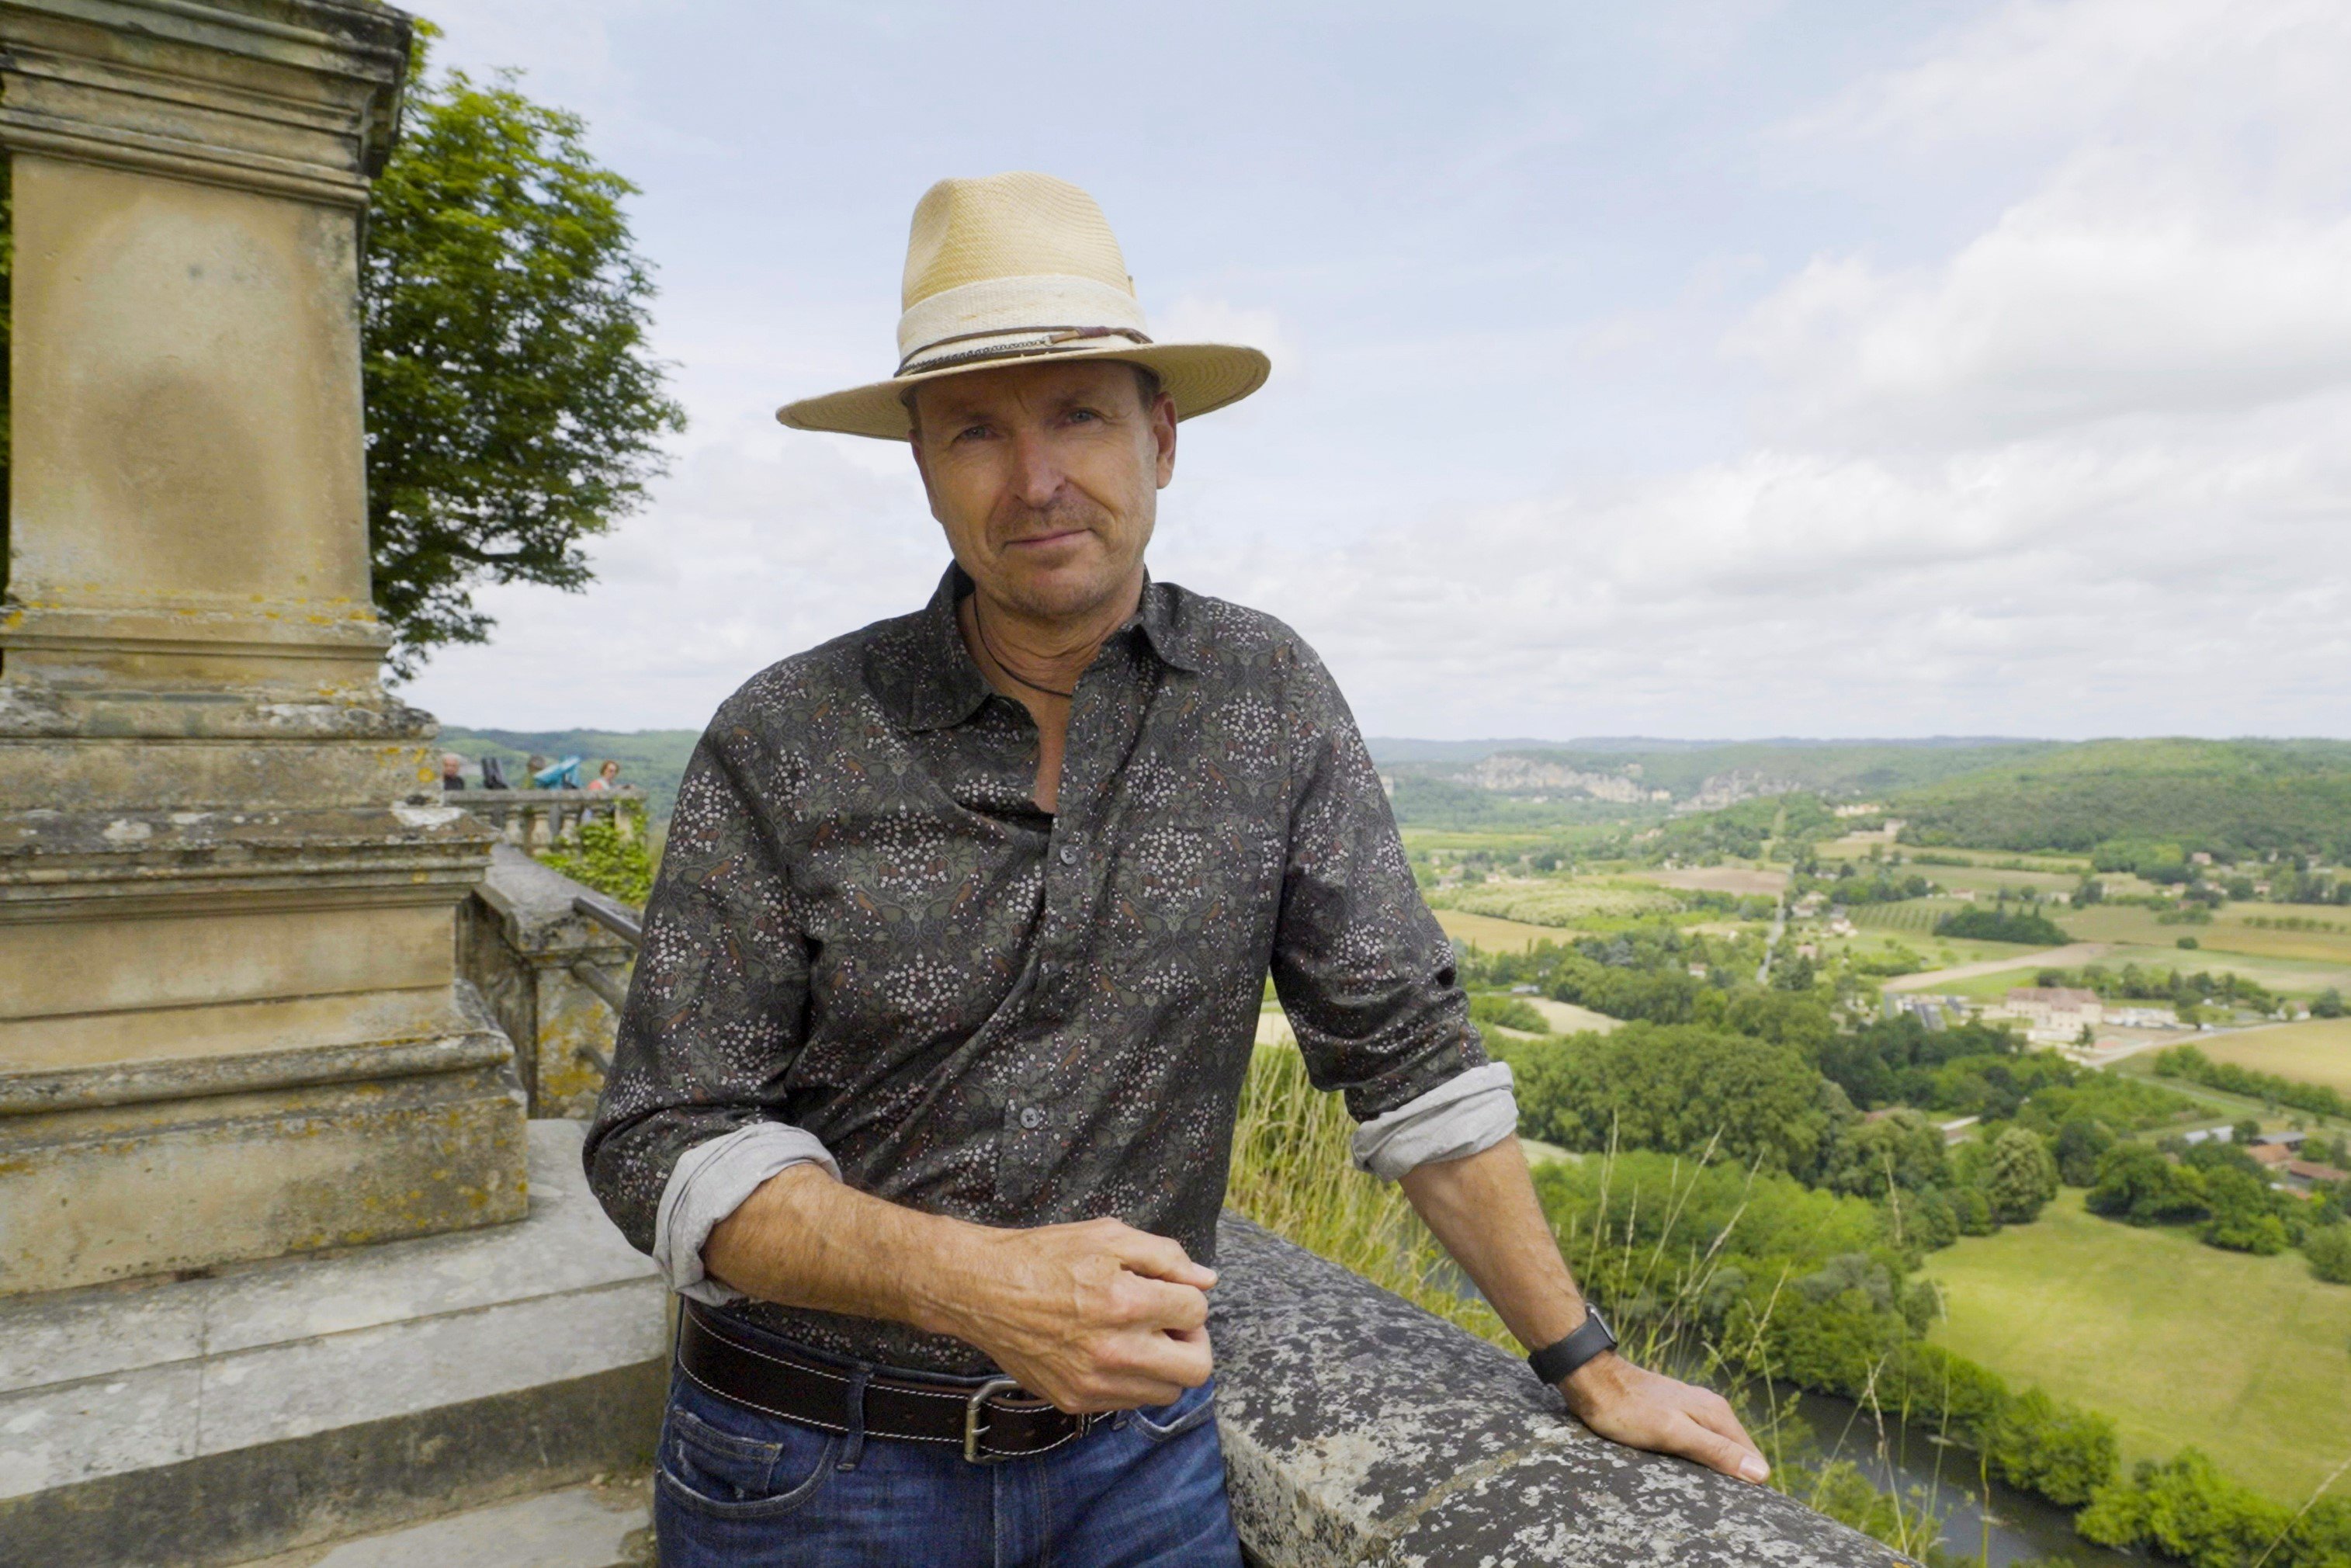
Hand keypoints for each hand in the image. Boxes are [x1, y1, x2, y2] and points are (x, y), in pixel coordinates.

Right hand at [941, 1217, 1216, 1413]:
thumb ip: (1165, 1256)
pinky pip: (1129, 1402)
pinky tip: (1111, 1351)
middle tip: (1170, 1324)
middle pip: (1197, 1369)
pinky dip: (1133, 1380)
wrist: (983, 1290)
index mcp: (1125, 1303)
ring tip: (1137, 1336)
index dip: (1188, 1296)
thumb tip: (1207, 1280)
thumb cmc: (1045, 1256)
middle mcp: (1114, 1351)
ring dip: (1165, 1365)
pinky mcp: (1075, 1401)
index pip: (1196, 1312)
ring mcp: (1094, 1383)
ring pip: (1167, 1392)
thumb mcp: (1108, 1236)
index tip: (1169, 1293)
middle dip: (1193, 1342)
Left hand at [1558, 1353, 1769, 1483]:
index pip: (1751, 1457)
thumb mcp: (1674, 1434)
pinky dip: (1693, 1457)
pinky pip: (1696, 1441)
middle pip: (1735, 1452)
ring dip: (1710, 1467)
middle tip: (1707, 1497)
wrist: (1594, 1380)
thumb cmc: (1629, 1410)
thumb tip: (1761, 1472)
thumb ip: (1716, 1450)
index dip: (1744, 1481)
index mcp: (1717, 1414)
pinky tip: (1680, 1467)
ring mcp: (1693, 1409)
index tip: (1728, 1500)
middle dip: (1728, 1475)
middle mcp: (1711, 1408)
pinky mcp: (1675, 1413)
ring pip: (1715, 1447)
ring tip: (1693, 1485)